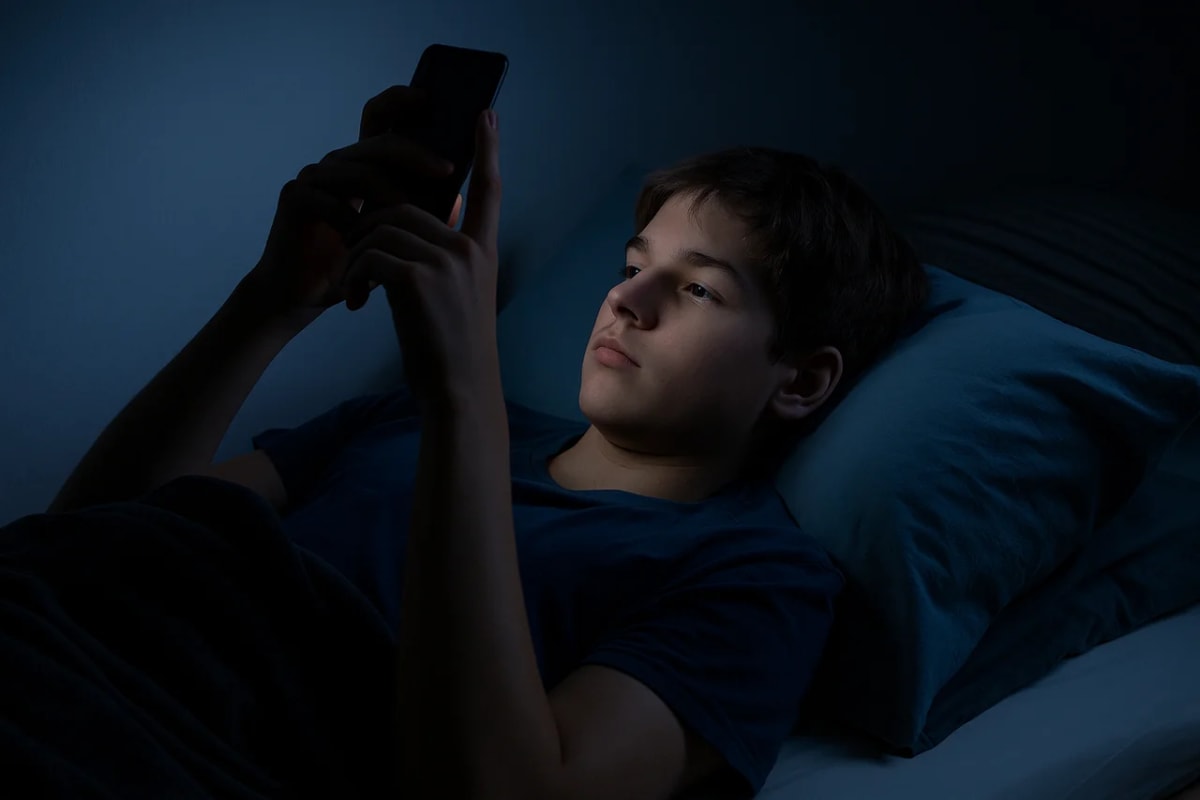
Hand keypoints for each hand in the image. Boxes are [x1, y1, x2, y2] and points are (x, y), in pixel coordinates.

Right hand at [242, 86, 463, 320]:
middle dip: (417, 153)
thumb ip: (421, 214)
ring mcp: (314, 177)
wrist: (303, 294)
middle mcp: (338, 162)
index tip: (430, 97)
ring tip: (413, 219)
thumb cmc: (354, 264)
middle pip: (381, 143)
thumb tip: (462, 200)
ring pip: (361, 172)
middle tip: (447, 170)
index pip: (381, 119)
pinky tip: (368, 242)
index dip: (400, 100)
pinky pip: (331, 202)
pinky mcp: (295, 198)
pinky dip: (355, 223)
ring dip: (392, 196)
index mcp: (363, 164)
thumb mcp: (395, 237)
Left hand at [340, 109, 500, 403]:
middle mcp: (468, 250)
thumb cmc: (451, 352)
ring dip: (356, 256)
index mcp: (481, 252)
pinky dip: (353, 276)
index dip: (486, 151)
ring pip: (380, 230)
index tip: (485, 115)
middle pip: (404, 209)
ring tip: (356, 290)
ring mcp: (447, 262)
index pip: (489, 191)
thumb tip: (404, 233)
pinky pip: (369, 255)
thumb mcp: (457, 298)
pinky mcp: (418, 279)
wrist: (458, 391)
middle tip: (356, 267)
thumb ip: (443, 261)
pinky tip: (357, 302)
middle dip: (369, 231)